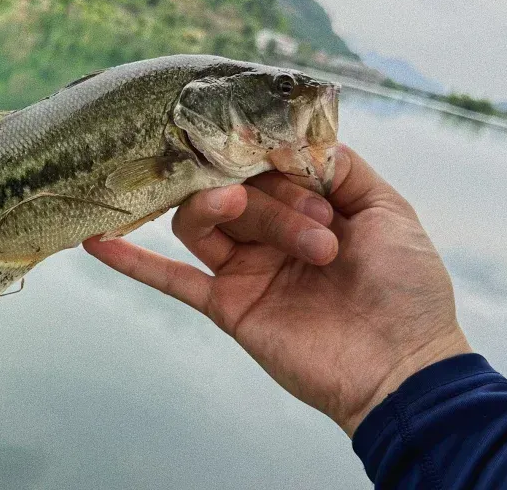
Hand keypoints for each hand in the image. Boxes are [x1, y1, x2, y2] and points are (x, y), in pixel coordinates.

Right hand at [83, 145, 470, 434]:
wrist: (401, 366)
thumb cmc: (407, 289)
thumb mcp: (389, 212)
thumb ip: (343, 169)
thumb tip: (296, 139)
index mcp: (309, 207)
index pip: (269, 162)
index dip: (276, 155)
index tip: (278, 149)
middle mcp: (271, 234)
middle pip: (236, 187)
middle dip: (273, 197)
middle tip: (319, 228)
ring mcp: (246, 269)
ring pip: (203, 219)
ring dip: (224, 209)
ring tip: (246, 213)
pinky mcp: (227, 305)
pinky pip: (172, 278)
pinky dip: (133, 261)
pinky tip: (98, 241)